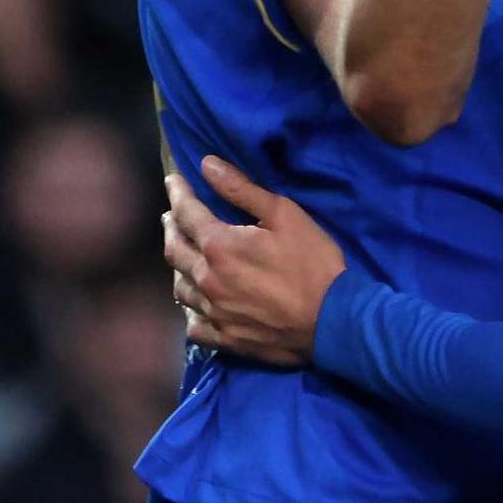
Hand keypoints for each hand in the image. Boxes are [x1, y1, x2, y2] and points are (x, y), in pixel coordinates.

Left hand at [162, 157, 347, 368]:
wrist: (331, 320)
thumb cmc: (312, 262)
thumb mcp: (284, 215)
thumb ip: (242, 189)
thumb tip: (206, 165)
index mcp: (219, 246)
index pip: (186, 213)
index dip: (177, 193)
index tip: (172, 180)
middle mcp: (207, 279)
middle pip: (174, 250)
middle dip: (171, 228)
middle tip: (171, 216)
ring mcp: (213, 312)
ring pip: (180, 287)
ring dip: (178, 267)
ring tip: (182, 256)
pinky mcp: (225, 337)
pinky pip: (194, 324)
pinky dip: (191, 310)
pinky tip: (197, 304)